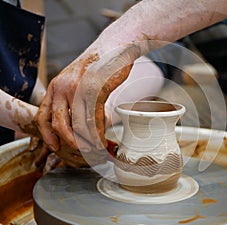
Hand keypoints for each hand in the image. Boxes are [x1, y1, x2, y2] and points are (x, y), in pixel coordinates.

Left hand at [35, 44, 140, 161]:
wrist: (113, 48)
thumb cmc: (96, 67)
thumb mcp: (75, 80)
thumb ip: (69, 98)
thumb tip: (72, 120)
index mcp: (56, 86)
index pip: (43, 115)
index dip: (47, 134)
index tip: (54, 146)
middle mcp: (63, 87)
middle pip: (59, 123)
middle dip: (69, 141)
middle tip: (80, 150)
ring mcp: (80, 88)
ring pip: (78, 124)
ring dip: (87, 140)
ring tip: (95, 147)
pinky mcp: (97, 90)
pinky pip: (95, 118)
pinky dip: (99, 132)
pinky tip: (102, 137)